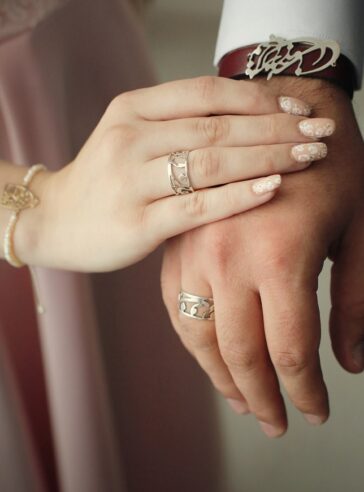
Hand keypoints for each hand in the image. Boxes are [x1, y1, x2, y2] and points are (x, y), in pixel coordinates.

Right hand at [15, 77, 328, 270]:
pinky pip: (197, 205)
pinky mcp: (136, 223)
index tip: (298, 106)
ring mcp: (131, 180)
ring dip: (267, 157)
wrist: (53, 220)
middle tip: (319, 132)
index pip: (206, 94)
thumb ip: (177, 126)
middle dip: (276, 127)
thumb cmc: (103, 181)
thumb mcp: (132, 137)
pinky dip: (238, 196)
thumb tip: (243, 119)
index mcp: (132, 109)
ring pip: (211, 162)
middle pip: (217, 127)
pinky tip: (273, 187)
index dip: (257, 98)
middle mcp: (130, 138)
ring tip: (309, 156)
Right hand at [161, 76, 363, 437]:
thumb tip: (350, 363)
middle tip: (278, 422)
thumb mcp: (362, 232)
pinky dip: (194, 340)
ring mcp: (195, 252)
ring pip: (199, 337)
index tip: (314, 412)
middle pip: (240, 354)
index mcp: (280, 257)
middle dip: (263, 398)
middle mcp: (227, 260)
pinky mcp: (178, 245)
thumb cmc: (332, 167)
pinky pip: (177, 308)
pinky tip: (212, 356)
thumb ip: (358, 303)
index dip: (303, 392)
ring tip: (244, 401)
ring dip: (222, 377)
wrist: (279, 114)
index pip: (289, 352)